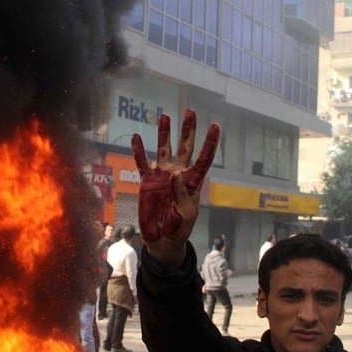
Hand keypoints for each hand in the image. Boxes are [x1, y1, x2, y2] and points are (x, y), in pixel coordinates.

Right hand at [132, 109, 220, 265]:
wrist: (162, 239)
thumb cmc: (179, 228)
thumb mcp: (185, 214)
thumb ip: (182, 195)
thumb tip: (176, 174)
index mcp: (193, 181)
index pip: (204, 158)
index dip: (210, 142)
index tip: (216, 125)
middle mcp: (178, 174)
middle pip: (185, 147)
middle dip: (188, 130)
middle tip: (190, 111)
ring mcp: (162, 176)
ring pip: (164, 149)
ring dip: (164, 133)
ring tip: (165, 116)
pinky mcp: (147, 182)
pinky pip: (142, 163)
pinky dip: (138, 151)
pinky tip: (136, 137)